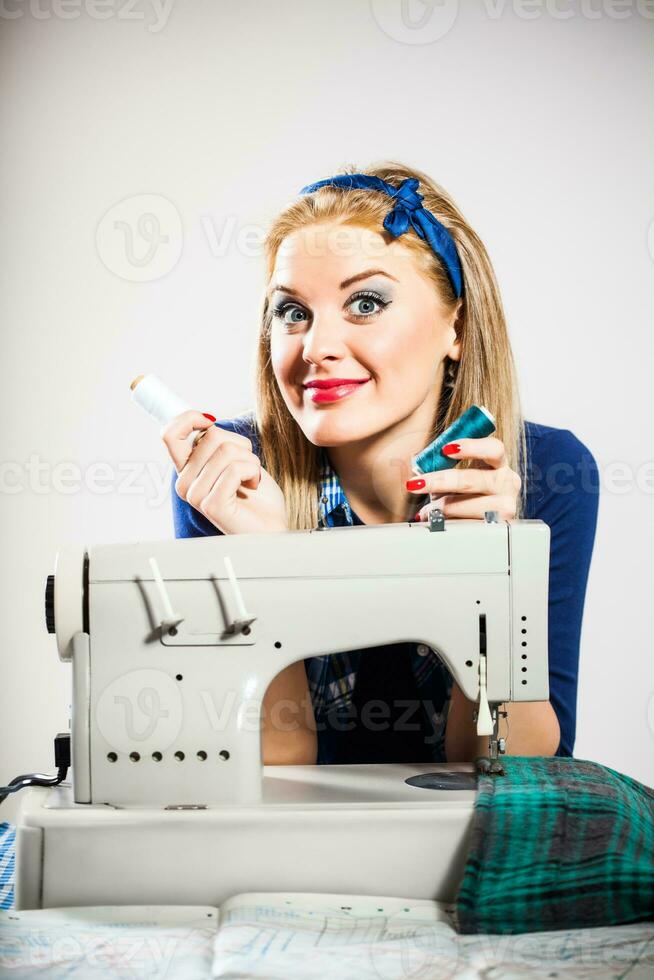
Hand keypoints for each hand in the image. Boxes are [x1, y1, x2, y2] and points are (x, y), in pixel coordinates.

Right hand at [162, 410, 287, 533]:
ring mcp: (195, 496)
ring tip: (250, 479)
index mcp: (186, 470)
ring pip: (226, 450)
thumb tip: (207, 420)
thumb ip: (216, 442)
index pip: (169, 434)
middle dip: (240, 445)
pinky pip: (235, 469)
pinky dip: (252, 472)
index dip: (189, 418)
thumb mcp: (233, 457)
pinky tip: (253, 486)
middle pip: (211, 436)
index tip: (211, 422)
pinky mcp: (212, 505)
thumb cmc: (255, 493)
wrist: (272, 526)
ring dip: (250, 460)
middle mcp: (184, 483)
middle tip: (246, 468)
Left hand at [406, 436, 520, 521]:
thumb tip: (416, 468)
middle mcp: (508, 482)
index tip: (446, 450)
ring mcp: (506, 506)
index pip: (494, 449)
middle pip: (473, 479)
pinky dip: (449, 523)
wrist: (482, 519)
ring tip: (428, 510)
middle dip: (440, 481)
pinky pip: (468, 525)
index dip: (471, 447)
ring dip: (443, 507)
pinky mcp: (499, 528)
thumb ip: (442, 466)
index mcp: (499, 463)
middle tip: (417, 483)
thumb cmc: (467, 492)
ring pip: (468, 506)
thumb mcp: (457, 474)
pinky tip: (438, 521)